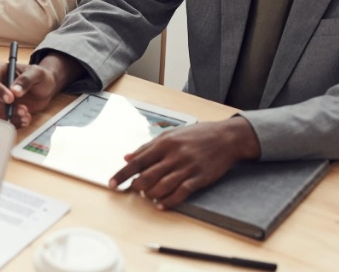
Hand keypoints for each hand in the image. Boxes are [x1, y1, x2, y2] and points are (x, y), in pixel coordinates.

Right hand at [0, 51, 84, 126]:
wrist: (45, 89)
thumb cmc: (39, 77)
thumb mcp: (37, 73)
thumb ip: (26, 80)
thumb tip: (15, 91)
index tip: (11, 99)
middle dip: (4, 108)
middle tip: (23, 110)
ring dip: (9, 118)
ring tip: (26, 116)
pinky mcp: (0, 112)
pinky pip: (0, 121)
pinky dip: (13, 123)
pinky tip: (25, 120)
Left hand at [108, 116, 260, 207]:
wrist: (226, 137)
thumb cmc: (196, 135)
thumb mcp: (170, 134)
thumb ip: (147, 147)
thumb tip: (127, 157)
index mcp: (164, 143)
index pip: (137, 161)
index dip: (123, 174)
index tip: (112, 183)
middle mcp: (173, 155)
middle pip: (147, 176)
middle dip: (137, 187)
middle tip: (134, 190)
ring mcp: (187, 167)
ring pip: (162, 186)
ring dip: (151, 195)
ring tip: (148, 196)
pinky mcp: (199, 178)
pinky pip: (181, 192)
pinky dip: (169, 201)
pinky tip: (161, 204)